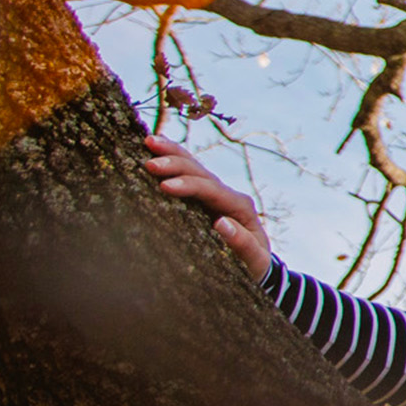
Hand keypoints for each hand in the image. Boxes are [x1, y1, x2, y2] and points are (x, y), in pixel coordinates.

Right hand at [143, 134, 271, 282]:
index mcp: (240, 206)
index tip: (165, 186)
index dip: (189, 186)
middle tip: (149, 163)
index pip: (211, 191)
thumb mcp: (254, 260)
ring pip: (194, 166)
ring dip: (173, 153)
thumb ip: (242, 244)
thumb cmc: (254, 264)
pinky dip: (173, 157)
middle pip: (201, 173)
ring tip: (149, 141)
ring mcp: (216, 192)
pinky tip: (156, 145)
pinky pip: (188, 172)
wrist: (257, 263)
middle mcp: (228, 195)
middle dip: (176, 165)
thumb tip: (222, 224)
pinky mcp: (205, 196)